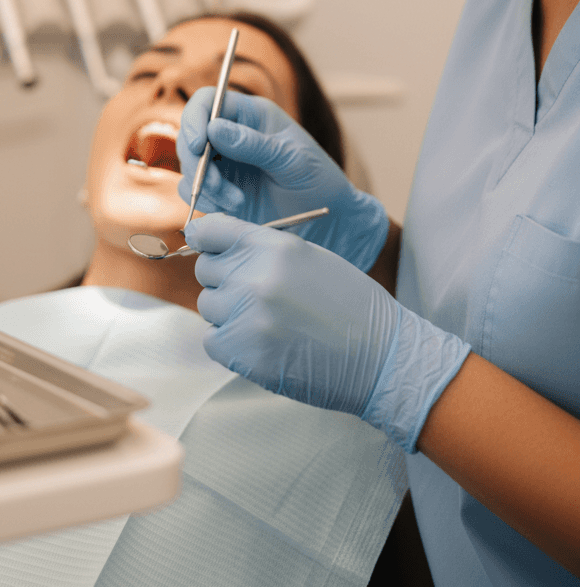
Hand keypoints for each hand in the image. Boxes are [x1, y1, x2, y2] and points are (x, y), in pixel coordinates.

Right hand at [177, 88, 387, 271]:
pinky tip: (233, 209)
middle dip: (196, 161)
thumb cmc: (318, 180)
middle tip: (215, 184)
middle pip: (191, 135)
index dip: (194, 119)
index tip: (196, 145)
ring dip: (204, 186)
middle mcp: (231, 135)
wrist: (326, 220)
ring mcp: (224, 163)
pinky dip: (207, 201)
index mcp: (250, 114)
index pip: (207, 102)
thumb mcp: (291, 158)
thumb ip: (253, 144)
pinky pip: (195, 192)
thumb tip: (213, 128)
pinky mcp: (220, 190)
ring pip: (190, 167)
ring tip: (237, 202)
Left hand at [185, 213, 469, 451]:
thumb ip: (264, 250)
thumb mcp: (308, 258)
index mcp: (273, 246)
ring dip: (229, 313)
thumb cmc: (349, 304)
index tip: (209, 248)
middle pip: (207, 269)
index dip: (206, 239)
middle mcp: (254, 276)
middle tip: (255, 294)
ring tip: (269, 322)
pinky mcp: (243, 353)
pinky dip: (230, 344)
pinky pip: (213, 340)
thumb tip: (222, 249)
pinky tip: (263, 344)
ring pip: (209, 306)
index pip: (210, 230)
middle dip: (224, 279)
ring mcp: (246, 315)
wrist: (380, 357)